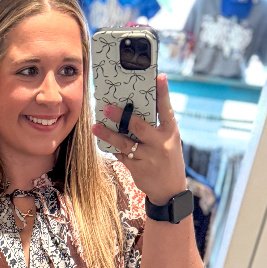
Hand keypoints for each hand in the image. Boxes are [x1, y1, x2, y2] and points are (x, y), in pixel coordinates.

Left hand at [92, 75, 186, 206]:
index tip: (159, 77)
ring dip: (108, 134)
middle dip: (121, 116)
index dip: (163, 92)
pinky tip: (103, 141)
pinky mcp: (137, 168)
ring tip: (95, 126)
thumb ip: (156, 127)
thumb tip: (134, 111)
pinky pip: (121, 155)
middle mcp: (160, 143)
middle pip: (138, 126)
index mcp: (171, 132)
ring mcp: (148, 157)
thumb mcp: (169, 140)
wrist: (170, 190)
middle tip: (107, 107)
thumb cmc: (168, 159)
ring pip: (124, 143)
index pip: (167, 109)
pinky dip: (112, 147)